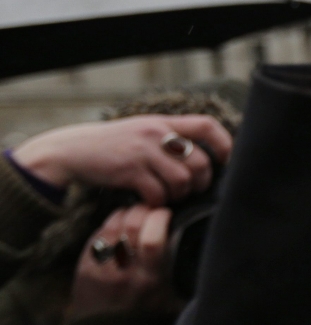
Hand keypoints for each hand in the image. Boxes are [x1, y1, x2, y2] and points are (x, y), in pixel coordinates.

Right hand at [11, 116, 230, 205]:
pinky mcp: (129, 171)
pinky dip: (158, 203)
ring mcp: (143, 151)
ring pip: (182, 181)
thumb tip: (208, 160)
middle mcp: (156, 133)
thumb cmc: (114, 147)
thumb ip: (170, 138)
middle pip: (201, 162)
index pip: (207, 126)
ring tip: (168, 196)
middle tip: (189, 191)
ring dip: (179, 195)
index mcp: (163, 122)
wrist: (71, 151)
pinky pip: (158, 194)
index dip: (224, 145)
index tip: (224, 162)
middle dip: (201, 183)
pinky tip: (149, 201)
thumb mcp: (143, 131)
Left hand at [65, 206, 178, 324]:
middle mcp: (125, 271)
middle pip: (131, 226)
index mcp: (151, 280)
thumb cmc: (147, 320)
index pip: (152, 238)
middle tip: (150, 210)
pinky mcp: (85, 269)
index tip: (166, 213)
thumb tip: (201, 251)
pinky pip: (95, 237)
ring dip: (124, 214)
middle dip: (142, 211)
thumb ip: (184, 276)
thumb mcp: (174, 302)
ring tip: (134, 214)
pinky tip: (116, 226)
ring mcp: (102, 269)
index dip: (159, 218)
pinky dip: (107, 226)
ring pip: (111, 227)